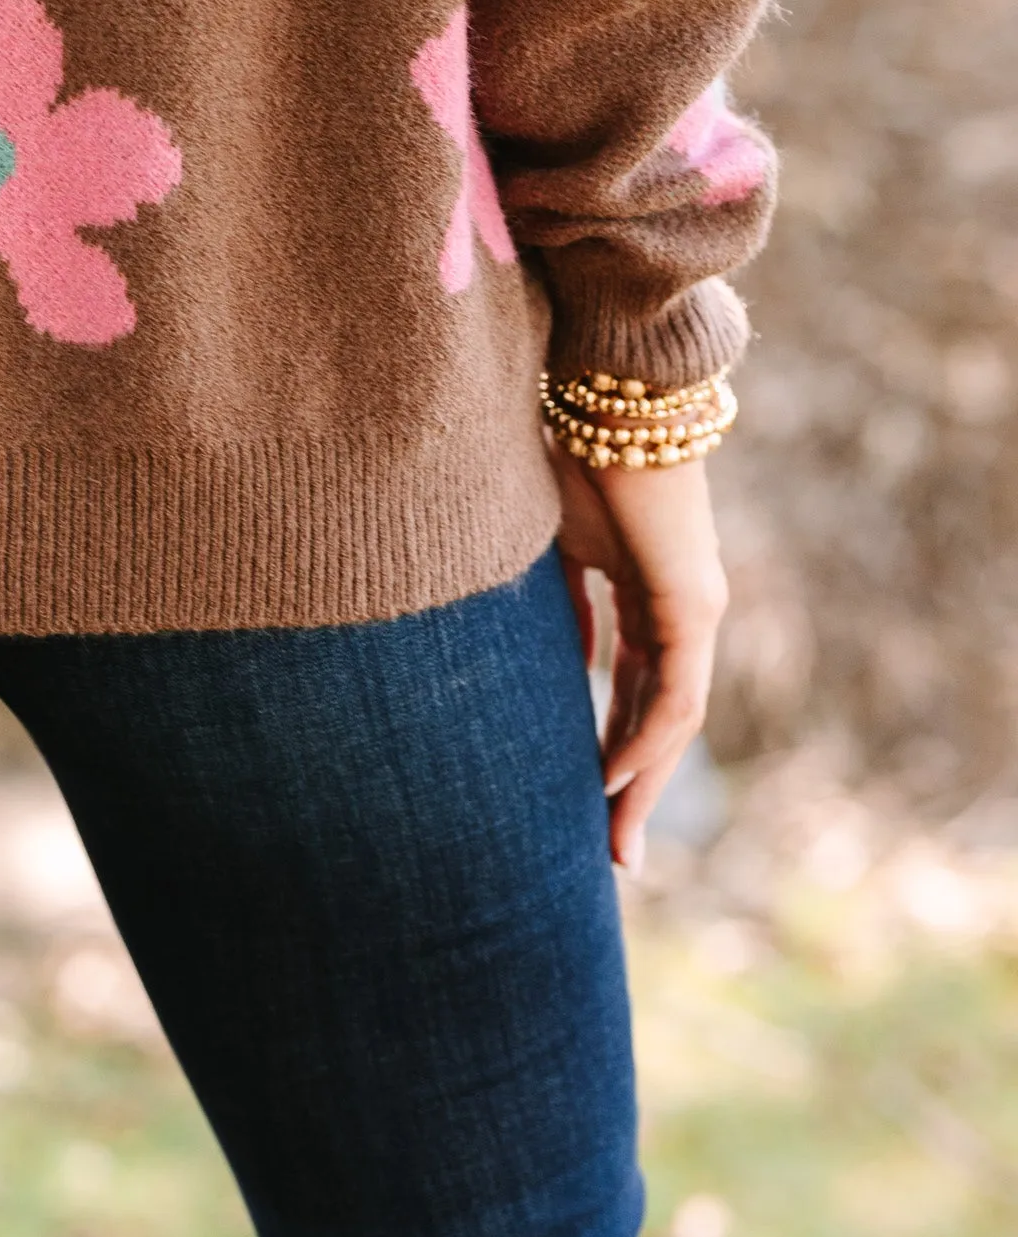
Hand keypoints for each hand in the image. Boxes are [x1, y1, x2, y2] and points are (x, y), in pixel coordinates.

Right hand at [552, 438, 727, 875]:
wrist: (612, 387)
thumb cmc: (571, 442)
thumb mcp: (550, 538)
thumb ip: (555, 599)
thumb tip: (544, 653)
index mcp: (644, 589)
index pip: (633, 685)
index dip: (608, 739)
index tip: (581, 792)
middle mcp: (680, 606)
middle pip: (660, 714)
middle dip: (631, 784)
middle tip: (609, 849)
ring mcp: (693, 605)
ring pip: (674, 715)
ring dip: (642, 780)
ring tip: (612, 838)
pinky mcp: (691, 600)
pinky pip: (674, 691)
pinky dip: (644, 739)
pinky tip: (614, 780)